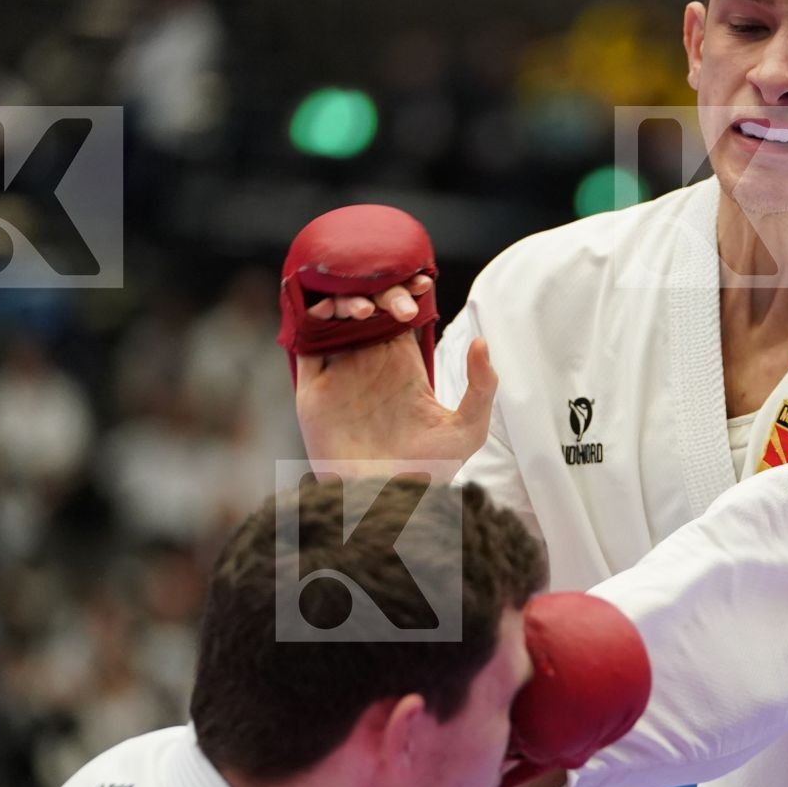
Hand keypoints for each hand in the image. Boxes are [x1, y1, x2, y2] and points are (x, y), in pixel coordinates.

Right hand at [292, 274, 496, 471]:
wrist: (388, 505)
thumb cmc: (431, 473)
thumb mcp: (468, 429)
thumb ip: (482, 386)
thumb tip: (482, 341)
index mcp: (403, 365)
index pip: (399, 312)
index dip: (406, 291)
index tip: (422, 282)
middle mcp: (368, 364)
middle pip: (367, 307)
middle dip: (379, 293)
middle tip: (397, 305)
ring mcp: (339, 374)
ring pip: (334, 318)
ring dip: (345, 302)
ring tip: (364, 312)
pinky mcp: (312, 390)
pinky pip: (305, 344)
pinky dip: (311, 320)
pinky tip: (329, 314)